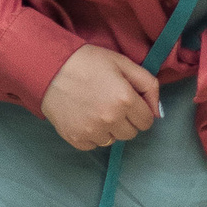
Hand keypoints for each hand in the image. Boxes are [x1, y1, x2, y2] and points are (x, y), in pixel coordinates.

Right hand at [40, 46, 161, 150]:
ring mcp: (92, 131)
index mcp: (125, 99)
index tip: (128, 102)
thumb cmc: (87, 62)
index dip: (140, 111)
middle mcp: (110, 119)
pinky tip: (84, 116)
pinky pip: (94, 144)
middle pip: (131, 134)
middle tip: (111, 104)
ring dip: (109, 128)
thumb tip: (157, 112)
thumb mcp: (123, 63)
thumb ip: (148, 85)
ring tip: (95, 109)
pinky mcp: (76, 139)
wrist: (49, 68)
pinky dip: (92, 134)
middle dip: (126, 121)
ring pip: (112, 140)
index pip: (147, 121)